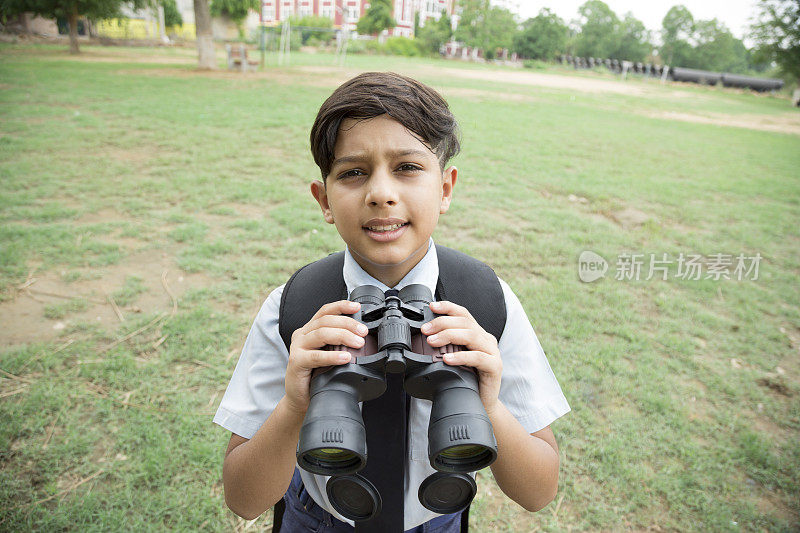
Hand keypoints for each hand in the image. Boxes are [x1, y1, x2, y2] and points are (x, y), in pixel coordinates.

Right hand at [285, 300, 367, 413]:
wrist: (301, 398)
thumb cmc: (317, 376)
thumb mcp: (329, 354)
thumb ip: (339, 343)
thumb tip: (362, 337)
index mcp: (310, 330)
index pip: (325, 311)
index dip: (341, 306)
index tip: (357, 307)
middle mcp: (302, 335)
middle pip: (325, 321)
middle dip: (347, 323)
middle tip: (363, 332)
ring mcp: (297, 347)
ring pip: (321, 334)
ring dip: (342, 336)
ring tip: (358, 343)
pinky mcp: (296, 362)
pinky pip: (315, 356)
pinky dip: (332, 356)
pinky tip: (344, 358)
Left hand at [421, 301, 502, 415]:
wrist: (482, 404)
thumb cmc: (467, 381)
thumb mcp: (454, 360)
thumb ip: (446, 347)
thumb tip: (424, 339)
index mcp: (477, 335)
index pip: (464, 314)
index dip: (448, 307)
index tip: (432, 306)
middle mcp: (486, 340)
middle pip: (465, 322)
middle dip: (442, 323)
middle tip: (425, 330)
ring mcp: (492, 352)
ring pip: (471, 336)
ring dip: (449, 336)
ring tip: (432, 341)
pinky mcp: (495, 367)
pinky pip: (478, 357)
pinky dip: (461, 356)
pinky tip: (448, 359)